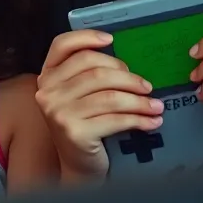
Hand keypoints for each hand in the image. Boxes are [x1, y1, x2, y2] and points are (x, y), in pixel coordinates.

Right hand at [35, 30, 163, 178]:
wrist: (77, 166)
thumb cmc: (83, 125)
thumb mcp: (77, 96)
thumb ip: (86, 74)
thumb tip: (124, 63)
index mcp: (47, 76)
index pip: (62, 45)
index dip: (87, 37)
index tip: (112, 40)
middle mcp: (47, 92)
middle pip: (95, 71)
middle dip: (128, 77)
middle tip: (147, 87)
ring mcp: (59, 112)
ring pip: (110, 96)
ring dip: (139, 101)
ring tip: (156, 106)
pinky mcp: (75, 132)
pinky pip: (115, 119)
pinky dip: (139, 120)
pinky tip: (152, 122)